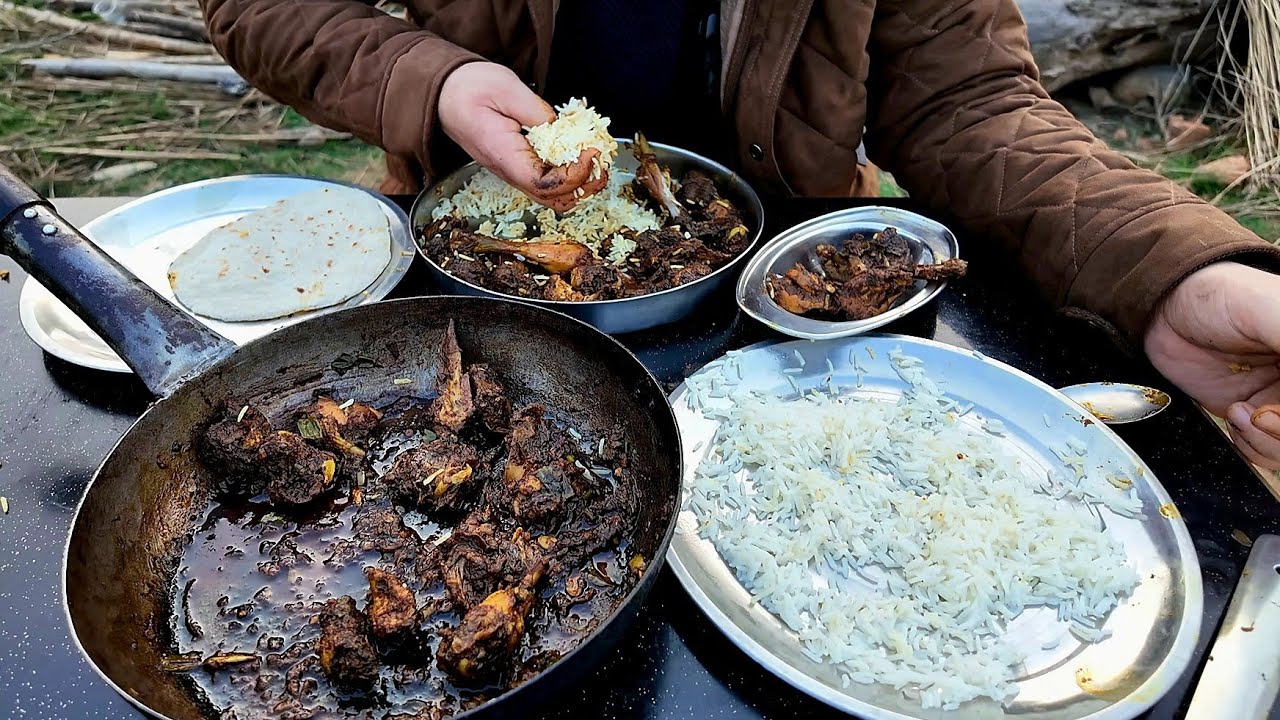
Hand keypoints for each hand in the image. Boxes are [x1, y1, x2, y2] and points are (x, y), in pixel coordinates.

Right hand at [438, 63, 605, 211]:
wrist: (444, 93)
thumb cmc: (468, 88)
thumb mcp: (507, 89)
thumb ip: (538, 112)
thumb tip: (564, 131)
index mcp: (504, 156)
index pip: (545, 185)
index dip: (574, 176)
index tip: (591, 152)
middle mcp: (508, 172)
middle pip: (553, 199)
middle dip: (584, 185)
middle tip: (602, 160)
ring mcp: (513, 172)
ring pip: (552, 196)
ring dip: (579, 183)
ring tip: (595, 158)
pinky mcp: (518, 166)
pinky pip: (546, 183)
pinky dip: (569, 175)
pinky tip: (579, 155)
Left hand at [1144, 261, 1279, 467]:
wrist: (1164, 308)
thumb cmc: (1219, 294)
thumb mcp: (1269, 308)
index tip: (1274, 409)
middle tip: (1259, 415)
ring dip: (1269, 442)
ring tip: (1241, 414)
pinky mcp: (1250, 416)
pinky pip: (1266, 451)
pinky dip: (1252, 447)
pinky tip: (1233, 417)